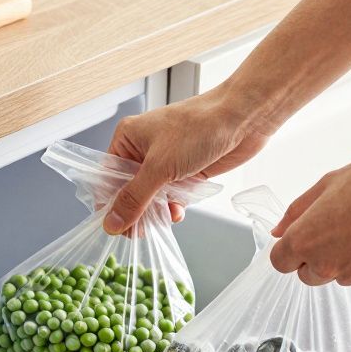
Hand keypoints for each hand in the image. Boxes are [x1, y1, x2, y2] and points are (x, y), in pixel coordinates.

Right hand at [103, 88, 270, 233]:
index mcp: (128, 139)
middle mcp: (143, 151)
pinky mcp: (185, 172)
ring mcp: (165, 162)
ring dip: (156, 213)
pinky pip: (171, 197)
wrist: (242, 119)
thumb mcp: (160, 166)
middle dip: (135, 212)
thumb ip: (135, 198)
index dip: (109, 203)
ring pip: (150, 197)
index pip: (107, 178)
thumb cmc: (199, 128)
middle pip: (128, 191)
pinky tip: (178, 213)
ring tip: (162, 222)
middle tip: (140, 232)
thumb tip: (112, 223)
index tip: (115, 226)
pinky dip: (173, 208)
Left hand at [270, 147, 350, 286]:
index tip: (300, 236)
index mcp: (305, 240)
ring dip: (340, 259)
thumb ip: (297, 211)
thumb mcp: (327, 184)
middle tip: (335, 227)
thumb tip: (279, 230)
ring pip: (335, 275)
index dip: (288, 248)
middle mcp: (326, 264)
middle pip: (305, 274)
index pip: (279, 261)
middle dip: (312, 257)